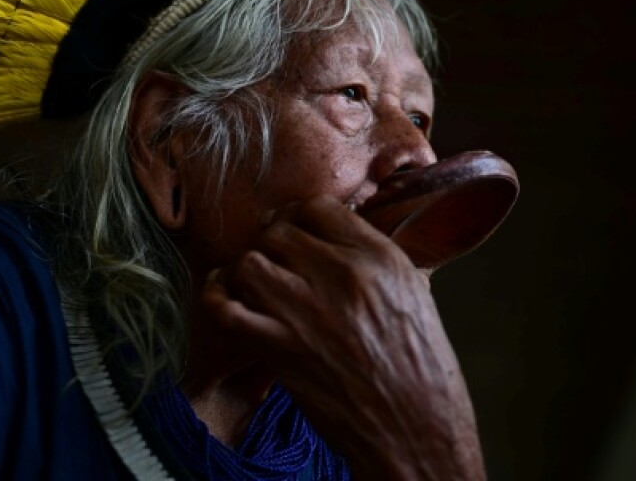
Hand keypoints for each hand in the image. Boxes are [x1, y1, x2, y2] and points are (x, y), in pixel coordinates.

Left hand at [201, 196, 485, 480]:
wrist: (415, 428)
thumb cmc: (418, 364)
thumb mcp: (412, 291)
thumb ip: (373, 255)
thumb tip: (335, 231)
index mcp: (380, 259)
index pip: (319, 208)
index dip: (298, 215)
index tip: (292, 228)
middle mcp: (343, 278)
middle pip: (278, 232)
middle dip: (269, 242)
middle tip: (271, 258)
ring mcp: (309, 313)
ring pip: (250, 262)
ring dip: (245, 271)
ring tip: (251, 281)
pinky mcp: (282, 350)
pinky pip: (227, 309)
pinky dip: (217, 299)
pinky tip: (224, 298)